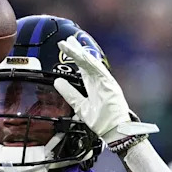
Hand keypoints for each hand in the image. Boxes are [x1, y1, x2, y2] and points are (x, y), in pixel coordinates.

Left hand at [53, 36, 157, 152]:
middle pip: (86, 62)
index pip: (83, 68)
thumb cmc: (102, 121)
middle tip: (66, 40)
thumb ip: (70, 93)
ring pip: (91, 63)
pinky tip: (82, 55)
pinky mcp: (110, 84)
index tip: (66, 47)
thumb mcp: (80, 106)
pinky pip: (98, 70)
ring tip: (68, 45)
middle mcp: (100, 81)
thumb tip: (57, 82)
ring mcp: (106, 81)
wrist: (114, 131)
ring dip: (80, 53)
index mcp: (94, 85)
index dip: (74, 58)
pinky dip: (90, 62)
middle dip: (76, 51)